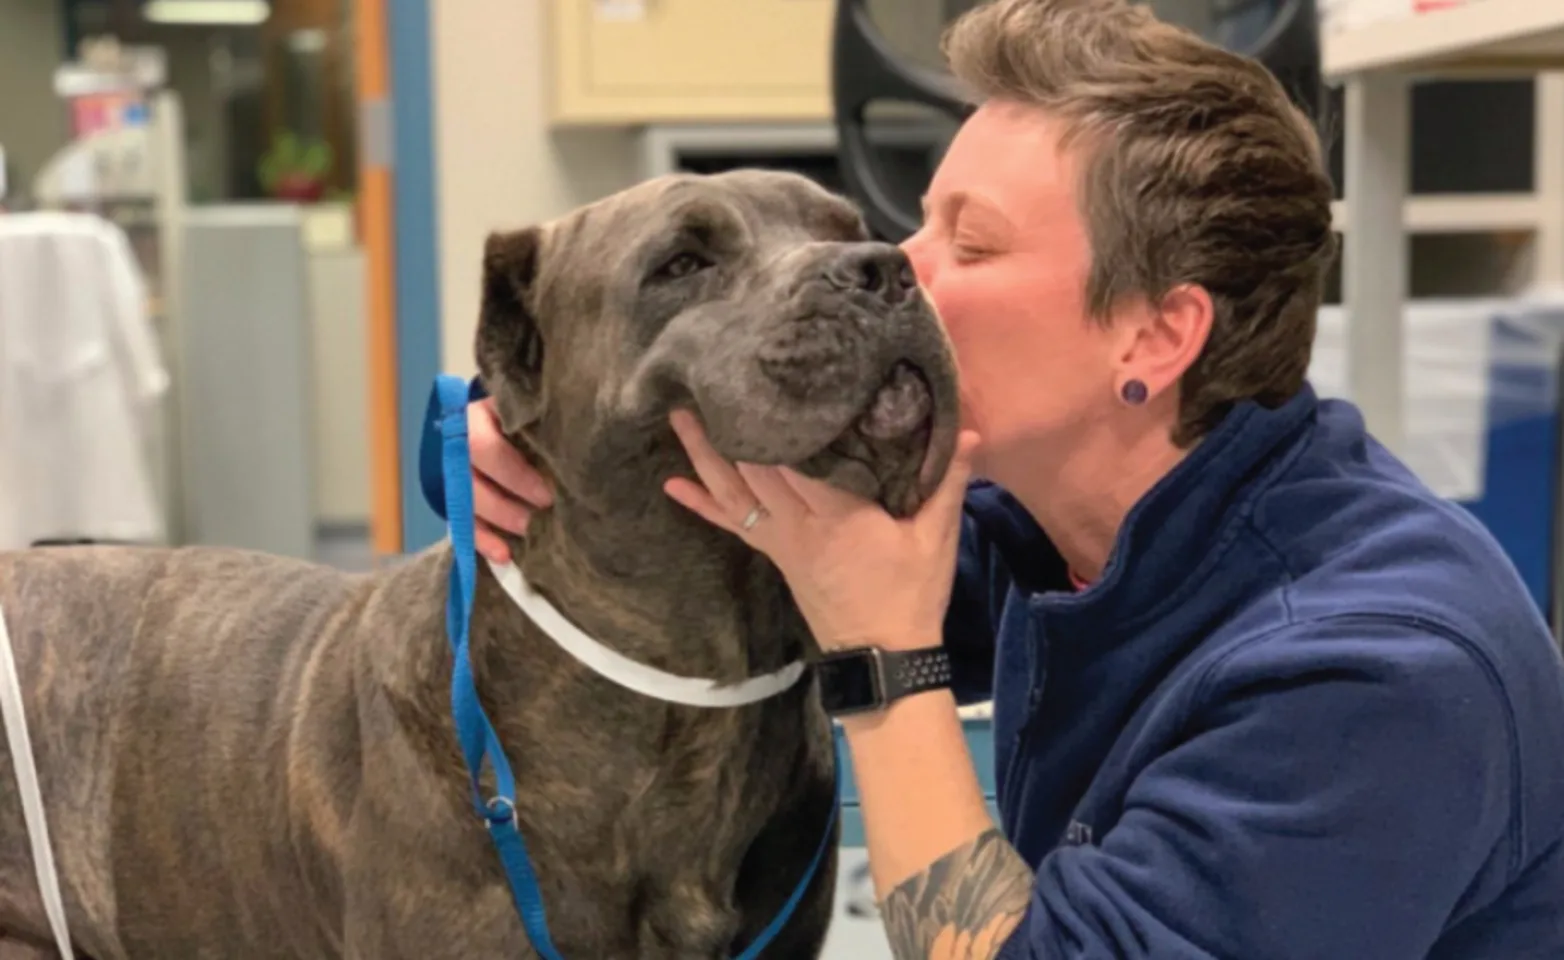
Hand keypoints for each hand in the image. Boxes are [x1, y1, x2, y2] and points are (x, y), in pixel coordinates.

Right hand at [467, 398, 552, 562]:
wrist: (520, 418)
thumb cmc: (536, 413)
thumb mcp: (538, 410)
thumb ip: (546, 424)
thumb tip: (577, 447)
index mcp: (477, 416)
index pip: (482, 446)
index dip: (513, 475)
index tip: (546, 494)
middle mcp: (458, 444)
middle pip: (468, 480)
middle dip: (503, 506)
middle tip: (535, 521)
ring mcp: (454, 472)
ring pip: (463, 503)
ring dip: (495, 524)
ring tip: (527, 536)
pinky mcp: (459, 496)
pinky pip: (462, 522)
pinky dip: (483, 541)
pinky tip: (504, 556)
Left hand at [663, 408, 979, 652]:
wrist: (883, 654)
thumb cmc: (912, 593)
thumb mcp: (936, 538)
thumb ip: (946, 481)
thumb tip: (966, 430)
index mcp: (840, 514)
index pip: (801, 458)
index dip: (779, 421)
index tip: (764, 380)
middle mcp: (800, 523)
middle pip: (755, 466)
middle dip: (730, 425)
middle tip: (707, 381)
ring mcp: (781, 540)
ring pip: (734, 490)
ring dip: (703, 454)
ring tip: (679, 416)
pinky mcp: (774, 553)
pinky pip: (731, 523)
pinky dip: (701, 503)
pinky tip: (673, 485)